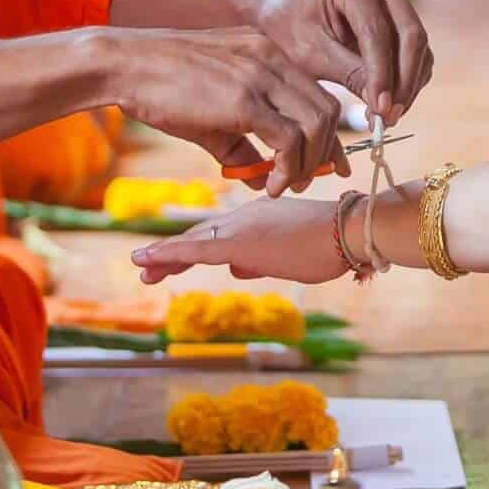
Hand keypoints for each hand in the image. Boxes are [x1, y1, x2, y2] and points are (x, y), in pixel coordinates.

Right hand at [109, 28, 345, 195]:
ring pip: (316, 124)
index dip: (329, 134)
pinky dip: (288, 168)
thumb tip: (262, 180)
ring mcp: (260, 76)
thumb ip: (241, 144)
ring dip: (308, 164)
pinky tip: (269, 185)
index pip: (318, 94)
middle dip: (325, 152)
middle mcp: (272, 58)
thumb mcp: (209, 112)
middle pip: (327, 110)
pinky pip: (289, 139)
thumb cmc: (159, 86)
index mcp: (267, 52)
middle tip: (306, 181)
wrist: (124, 64)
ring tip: (283, 185)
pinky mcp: (243, 100)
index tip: (330, 163)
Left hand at [131, 196, 348, 284]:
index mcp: (255, 220)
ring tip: (141, 265)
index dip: (188, 248)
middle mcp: (242, 218)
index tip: (168, 261)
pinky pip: (195, 250)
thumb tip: (237, 270)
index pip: (214, 236)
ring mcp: (239, 228)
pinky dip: (169, 254)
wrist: (347, 230)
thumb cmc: (329, 244)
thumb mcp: (288, 256)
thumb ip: (261, 260)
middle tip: (143, 265)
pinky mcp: (240, 242)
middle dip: (170, 254)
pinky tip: (149, 259)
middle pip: (198, 238)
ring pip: (192, 243)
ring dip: (164, 256)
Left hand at [258, 0, 432, 125]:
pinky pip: (418, 56)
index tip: (380, 109)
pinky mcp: (403, 20)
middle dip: (403, 82)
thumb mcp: (310, 53)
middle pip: (411, 36)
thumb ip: (348, 73)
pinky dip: (408, 83)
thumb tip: (384, 105)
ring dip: (408, 87)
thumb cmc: (290, 30)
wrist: (285, 18)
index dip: (382, 74)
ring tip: (385, 118)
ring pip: (419, 49)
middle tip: (389, 118)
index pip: (377, 32)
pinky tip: (388, 106)